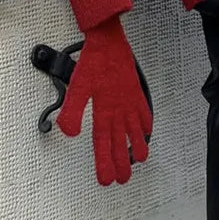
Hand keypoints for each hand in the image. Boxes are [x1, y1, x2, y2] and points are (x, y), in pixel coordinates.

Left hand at [56, 15, 152, 185]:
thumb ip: (73, 111)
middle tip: (123, 178)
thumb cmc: (94, 60)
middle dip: (122, 162)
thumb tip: (70, 133)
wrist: (109, 40)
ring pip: (136, 129)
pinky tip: (147, 129)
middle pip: (121, 142)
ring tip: (140, 159)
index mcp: (105, 110)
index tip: (107, 179)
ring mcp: (129, 100)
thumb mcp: (77, 87)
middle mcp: (120, 108)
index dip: (105, 163)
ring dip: (137, 146)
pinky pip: (143, 111)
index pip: (104, 144)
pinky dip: (146, 122)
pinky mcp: (134, 91)